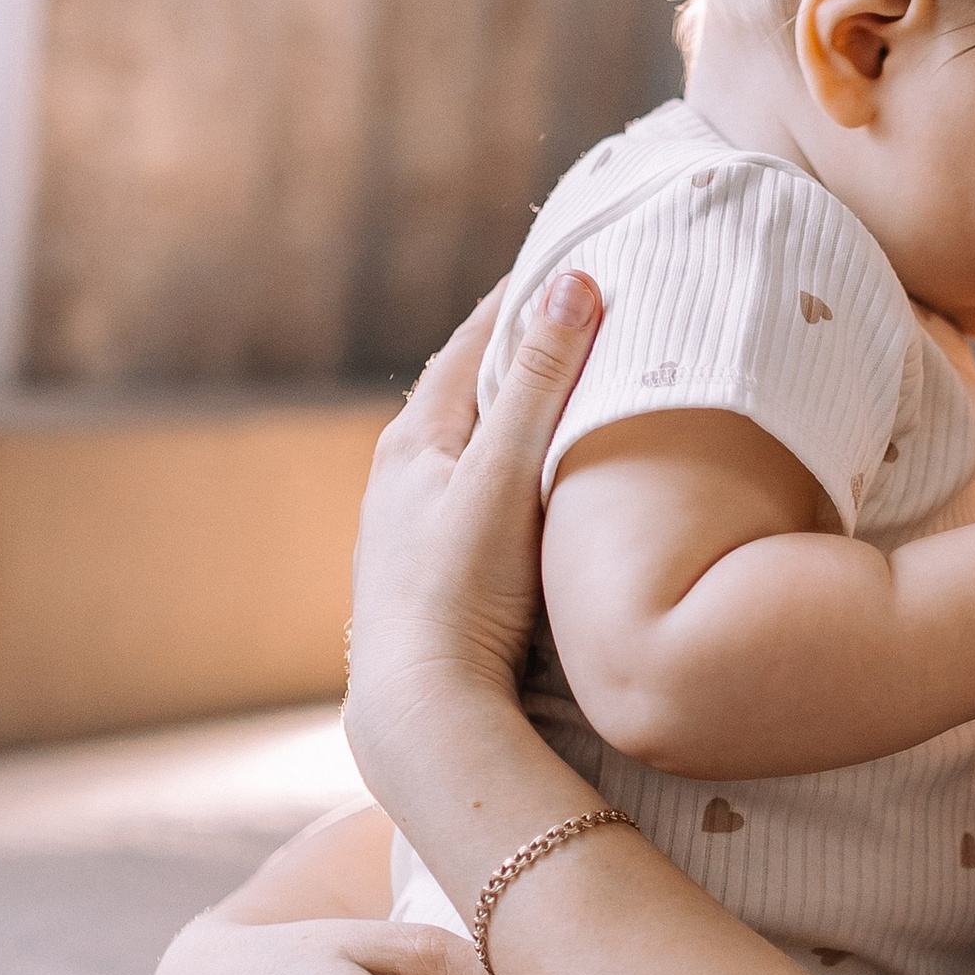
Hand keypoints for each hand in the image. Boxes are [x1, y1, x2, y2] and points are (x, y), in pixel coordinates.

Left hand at [343, 268, 603, 820]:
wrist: (424, 711)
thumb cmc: (461, 593)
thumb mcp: (507, 476)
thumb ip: (541, 383)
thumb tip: (574, 283)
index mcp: (413, 441)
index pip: (471, 342)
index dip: (520, 300)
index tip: (567, 262)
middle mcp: (400, 479)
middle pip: (466, 392)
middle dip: (516, 353)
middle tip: (573, 316)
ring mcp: (409, 531)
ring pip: (468, 451)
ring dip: (510, 419)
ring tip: (561, 396)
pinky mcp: (429, 578)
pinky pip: (474, 499)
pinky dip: (508, 475)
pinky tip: (531, 494)